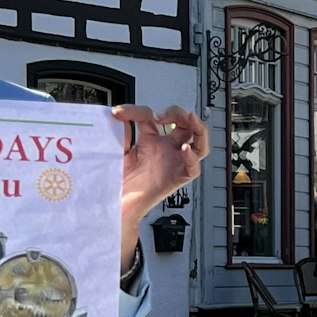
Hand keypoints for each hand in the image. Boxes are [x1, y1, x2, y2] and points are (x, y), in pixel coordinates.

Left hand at [113, 103, 208, 233]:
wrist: (117, 205)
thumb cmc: (119, 182)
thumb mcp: (119, 150)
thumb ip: (123, 132)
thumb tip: (121, 114)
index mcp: (152, 141)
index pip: (152, 117)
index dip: (137, 111)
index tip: (119, 113)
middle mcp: (166, 151)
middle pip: (185, 125)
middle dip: (178, 113)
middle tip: (162, 114)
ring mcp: (173, 163)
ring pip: (199, 144)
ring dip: (198, 128)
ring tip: (190, 118)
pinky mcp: (176, 179)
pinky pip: (193, 169)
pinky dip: (192, 158)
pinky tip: (185, 149)